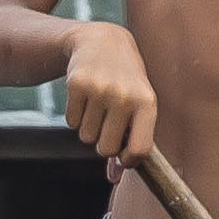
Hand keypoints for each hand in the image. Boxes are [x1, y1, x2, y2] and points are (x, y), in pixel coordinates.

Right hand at [55, 23, 158, 166]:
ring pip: (86, 137)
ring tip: (98, 106)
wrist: (103, 41)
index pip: (140, 149)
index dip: (129, 160)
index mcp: (147, 103)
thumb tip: (114, 178)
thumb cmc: (126, 81)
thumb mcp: (138, 103)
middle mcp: (124, 96)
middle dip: (103, 143)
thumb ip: (129, 139)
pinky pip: (71, 122)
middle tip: (108, 125)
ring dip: (89, 128)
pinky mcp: (76, 84)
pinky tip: (85, 97)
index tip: (124, 156)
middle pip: (105, 148)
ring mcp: (99, 89)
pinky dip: (76, 116)